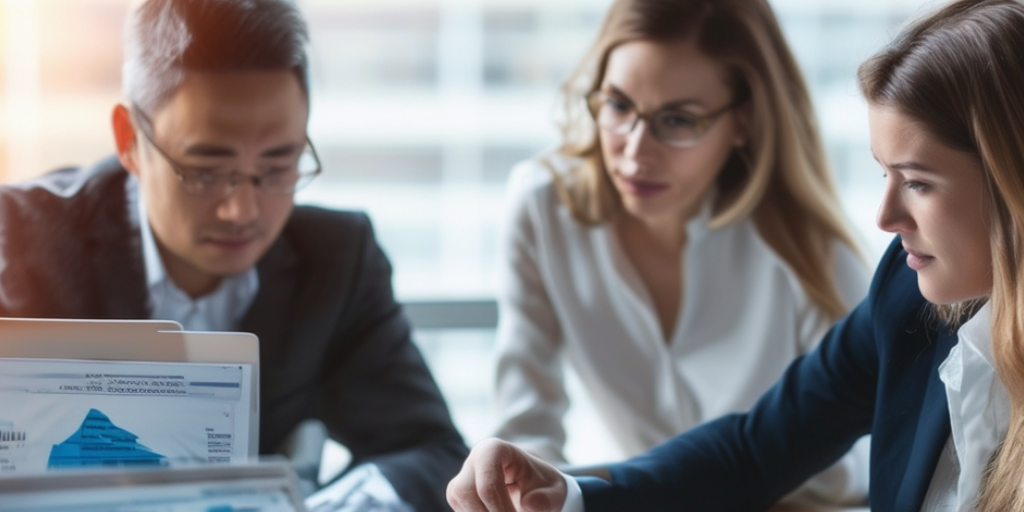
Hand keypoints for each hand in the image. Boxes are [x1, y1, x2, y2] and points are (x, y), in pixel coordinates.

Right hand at [447, 438, 567, 511]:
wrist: (532, 487)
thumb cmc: (542, 486)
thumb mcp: (554, 491)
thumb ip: (547, 498)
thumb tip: (529, 504)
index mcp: (494, 450)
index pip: (488, 485)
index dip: (501, 510)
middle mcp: (473, 460)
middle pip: (467, 494)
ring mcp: (462, 478)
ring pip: (460, 503)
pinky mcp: (457, 496)